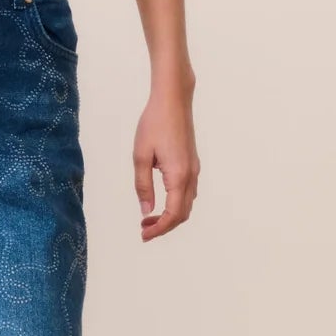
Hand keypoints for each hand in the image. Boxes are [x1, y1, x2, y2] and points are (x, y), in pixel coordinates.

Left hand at [133, 75, 198, 239]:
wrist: (173, 100)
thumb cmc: (154, 123)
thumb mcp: (141, 156)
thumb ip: (143, 186)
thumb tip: (146, 211)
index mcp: (178, 176)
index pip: (173, 214)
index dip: (159, 229)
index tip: (143, 234)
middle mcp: (191, 175)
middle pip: (183, 214)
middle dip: (164, 226)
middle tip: (143, 229)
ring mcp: (194, 169)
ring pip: (187, 204)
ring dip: (170, 215)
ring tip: (148, 217)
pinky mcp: (192, 163)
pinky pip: (187, 192)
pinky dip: (176, 204)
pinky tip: (160, 200)